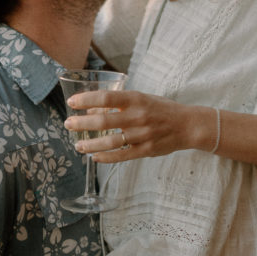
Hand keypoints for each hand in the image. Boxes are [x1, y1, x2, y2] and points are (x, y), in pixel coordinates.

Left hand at [64, 89, 203, 161]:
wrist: (188, 125)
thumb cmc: (162, 109)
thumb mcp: (143, 99)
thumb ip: (120, 104)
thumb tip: (93, 110)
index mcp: (136, 99)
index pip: (106, 98)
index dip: (86, 100)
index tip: (72, 103)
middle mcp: (138, 117)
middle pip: (103, 121)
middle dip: (82, 123)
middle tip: (68, 124)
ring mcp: (142, 135)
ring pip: (110, 142)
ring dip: (90, 144)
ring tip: (78, 145)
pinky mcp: (146, 150)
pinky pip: (122, 155)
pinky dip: (106, 157)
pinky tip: (94, 157)